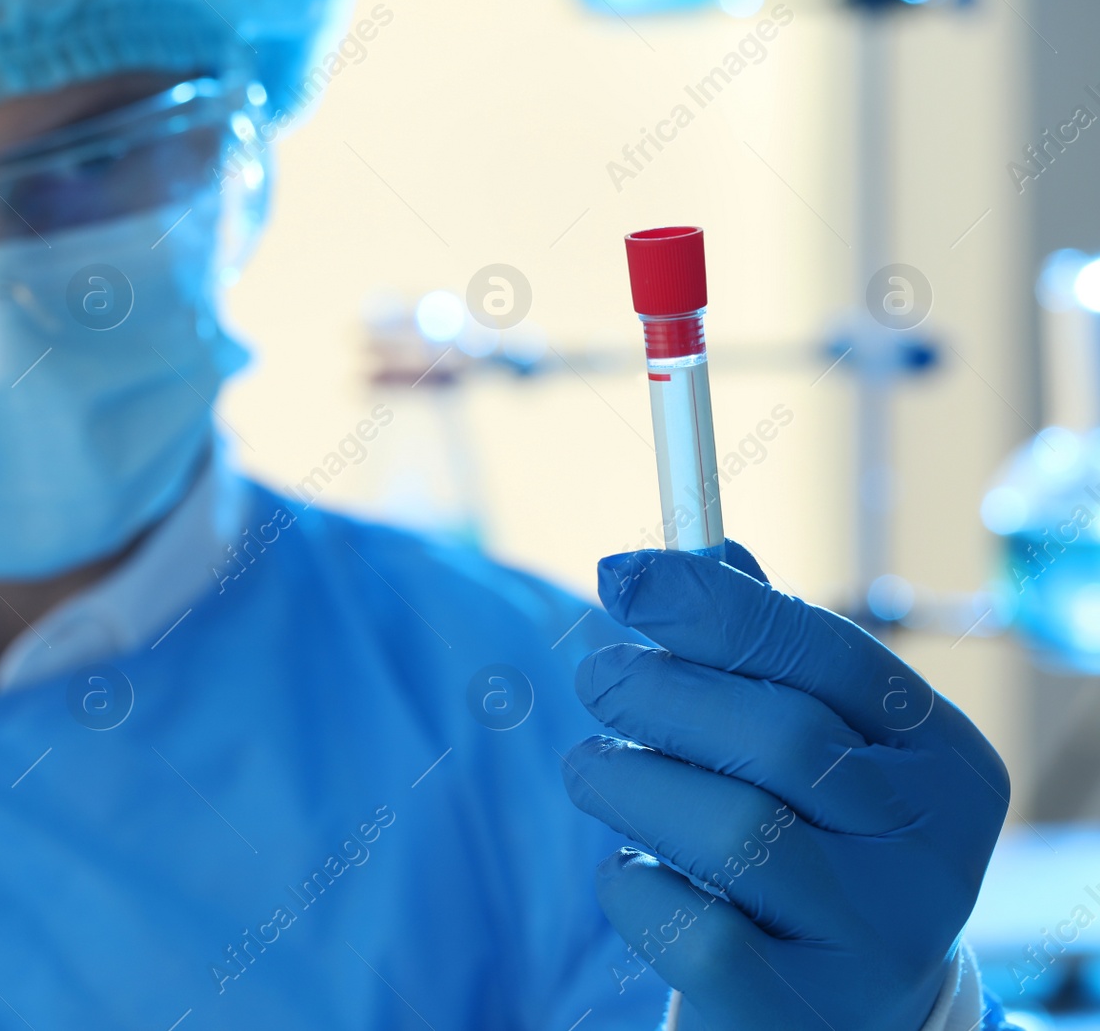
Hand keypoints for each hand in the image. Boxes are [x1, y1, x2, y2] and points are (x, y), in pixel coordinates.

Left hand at [562, 541, 1007, 1030]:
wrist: (827, 1013)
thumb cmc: (805, 846)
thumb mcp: (812, 748)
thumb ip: (764, 651)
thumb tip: (692, 551)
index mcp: (943, 757)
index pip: (832, 653)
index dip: (717, 607)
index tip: (621, 577)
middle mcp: (934, 848)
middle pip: (778, 736)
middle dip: (657, 693)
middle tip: (595, 681)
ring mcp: (881, 935)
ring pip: (731, 828)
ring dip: (627, 782)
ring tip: (592, 772)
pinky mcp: (808, 1008)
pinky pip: (693, 928)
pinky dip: (632, 887)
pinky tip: (631, 874)